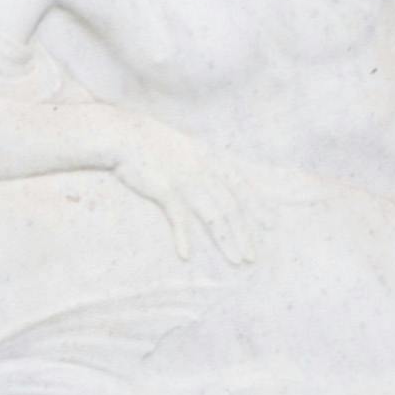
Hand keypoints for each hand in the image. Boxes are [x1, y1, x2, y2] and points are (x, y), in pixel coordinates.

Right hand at [112, 135, 257, 266]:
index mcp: (212, 158)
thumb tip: (218, 176)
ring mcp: (186, 180)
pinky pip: (178, 218)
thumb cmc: (152, 142)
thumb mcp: (187, 147)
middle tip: (252, 255)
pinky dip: (182, 237)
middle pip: (232, 206)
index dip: (258, 205)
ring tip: (235, 260)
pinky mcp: (164, 189)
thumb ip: (204, 161)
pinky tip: (186, 255)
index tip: (271, 223)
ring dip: (226, 240)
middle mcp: (204, 170)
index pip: (243, 186)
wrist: (123, 135)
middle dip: (245, 233)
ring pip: (214, 215)